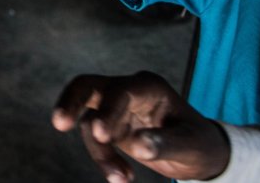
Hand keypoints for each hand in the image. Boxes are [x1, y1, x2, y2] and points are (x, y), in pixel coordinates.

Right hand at [52, 72, 229, 182]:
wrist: (200, 154)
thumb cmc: (200, 144)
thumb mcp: (191, 146)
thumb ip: (165, 144)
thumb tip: (138, 146)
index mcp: (149, 87)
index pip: (119, 90)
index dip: (107, 109)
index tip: (101, 135)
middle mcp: (128, 91)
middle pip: (88, 86)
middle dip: (71, 103)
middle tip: (59, 123)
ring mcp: (116, 107)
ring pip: (88, 118)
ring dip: (98, 150)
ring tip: (120, 179)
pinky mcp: (110, 125)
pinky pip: (94, 139)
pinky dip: (103, 158)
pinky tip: (121, 178)